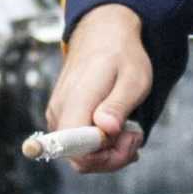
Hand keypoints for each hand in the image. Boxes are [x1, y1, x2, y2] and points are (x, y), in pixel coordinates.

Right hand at [47, 4, 152, 173]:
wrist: (102, 34)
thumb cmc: (121, 55)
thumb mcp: (133, 77)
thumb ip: (118, 105)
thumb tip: (106, 130)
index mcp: (76, 102)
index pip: (78, 153)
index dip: (107, 157)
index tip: (130, 137)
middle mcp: (59, 112)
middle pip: (79, 159)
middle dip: (113, 156)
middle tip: (135, 134)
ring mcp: (57, 115)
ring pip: (80, 154)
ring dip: (109, 150)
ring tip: (129, 128)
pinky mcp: (61, 117)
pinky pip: (78, 144)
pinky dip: (101, 144)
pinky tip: (117, 128)